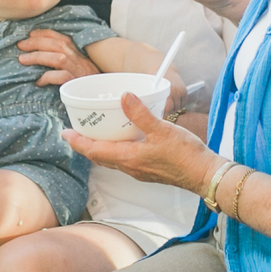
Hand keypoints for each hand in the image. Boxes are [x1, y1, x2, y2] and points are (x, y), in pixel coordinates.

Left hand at [18, 26, 98, 87]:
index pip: (59, 37)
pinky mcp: (76, 83)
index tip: (30, 34)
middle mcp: (77, 58)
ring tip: (22, 60)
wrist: (100, 93)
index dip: (44, 34)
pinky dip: (48, 77)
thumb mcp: (76, 63)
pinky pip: (61, 77)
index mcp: (75, 51)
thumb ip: (63, 56)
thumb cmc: (85, 79)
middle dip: (36, 43)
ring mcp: (77, 70)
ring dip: (38, 57)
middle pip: (56, 45)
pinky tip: (38, 81)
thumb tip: (39, 52)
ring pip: (57, 58)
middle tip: (20, 45)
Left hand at [63, 89, 217, 188]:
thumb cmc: (185, 155)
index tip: (65, 133)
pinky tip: (123, 140)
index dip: (78, 142)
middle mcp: (130, 167)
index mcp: (129, 158)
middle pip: (99, 157)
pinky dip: (115, 150)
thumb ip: (140, 113)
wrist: (205, 175)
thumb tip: (124, 96)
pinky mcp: (149, 170)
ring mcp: (139, 171)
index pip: (94, 151)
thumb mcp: (161, 129)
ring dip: (99, 149)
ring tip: (94, 135)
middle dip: (85, 145)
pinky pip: (124, 160)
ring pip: (112, 160)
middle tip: (74, 133)